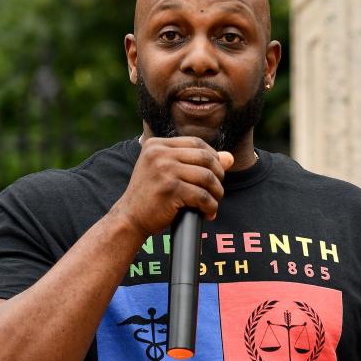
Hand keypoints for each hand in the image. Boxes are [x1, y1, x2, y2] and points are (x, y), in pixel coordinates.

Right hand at [111, 136, 234, 237]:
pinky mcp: (170, 189)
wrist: (129, 218)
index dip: (212, 156)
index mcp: (156, 145)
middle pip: (205, 157)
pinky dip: (210, 206)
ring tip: (214, 202)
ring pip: (207, 177)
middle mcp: (159, 153)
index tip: (215, 173)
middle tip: (216, 190)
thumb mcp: (168, 172)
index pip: (196, 142)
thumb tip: (230, 157)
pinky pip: (202, 196)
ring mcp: (164, 170)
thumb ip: (195, 162)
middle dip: (218, 174)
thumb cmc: (149, 196)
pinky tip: (208, 212)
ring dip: (216, 192)